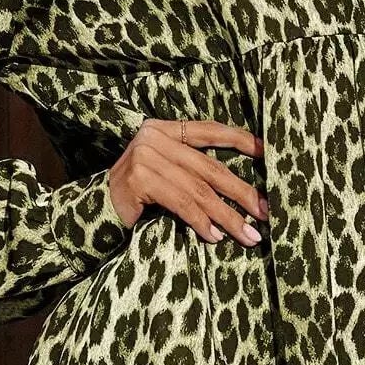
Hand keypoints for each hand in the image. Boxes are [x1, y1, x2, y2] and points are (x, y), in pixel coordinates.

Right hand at [106, 119, 268, 244]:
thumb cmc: (138, 194)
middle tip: (266, 212)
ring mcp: (145, 156)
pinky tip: (214, 236)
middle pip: (210, 167)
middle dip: (242, 193)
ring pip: (199, 190)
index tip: (268, 153)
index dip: (241, 140)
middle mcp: (154, 137)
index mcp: (165, 128)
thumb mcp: (166, 172)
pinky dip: (201, 222)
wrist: (96, 209)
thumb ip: (193, 169)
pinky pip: (181, 203)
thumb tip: (241, 189)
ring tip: (248, 234)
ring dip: (227, 216)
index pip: (210, 130)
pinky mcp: (138, 179)